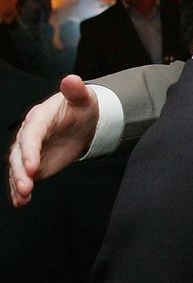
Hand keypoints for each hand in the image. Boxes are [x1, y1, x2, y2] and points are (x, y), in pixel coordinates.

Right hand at [8, 75, 98, 206]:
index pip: (31, 135)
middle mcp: (29, 135)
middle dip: (21, 171)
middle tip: (26, 187)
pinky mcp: (34, 164)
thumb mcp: (83, 98)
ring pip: (19, 167)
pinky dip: (20, 190)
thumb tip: (71, 79)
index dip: (31, 150)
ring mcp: (30, 151)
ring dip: (18, 183)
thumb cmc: (81, 107)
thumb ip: (76, 91)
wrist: (82, 121)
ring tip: (23, 198)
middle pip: (20, 154)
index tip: (33, 167)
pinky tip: (21, 202)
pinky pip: (25, 177)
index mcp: (39, 118)